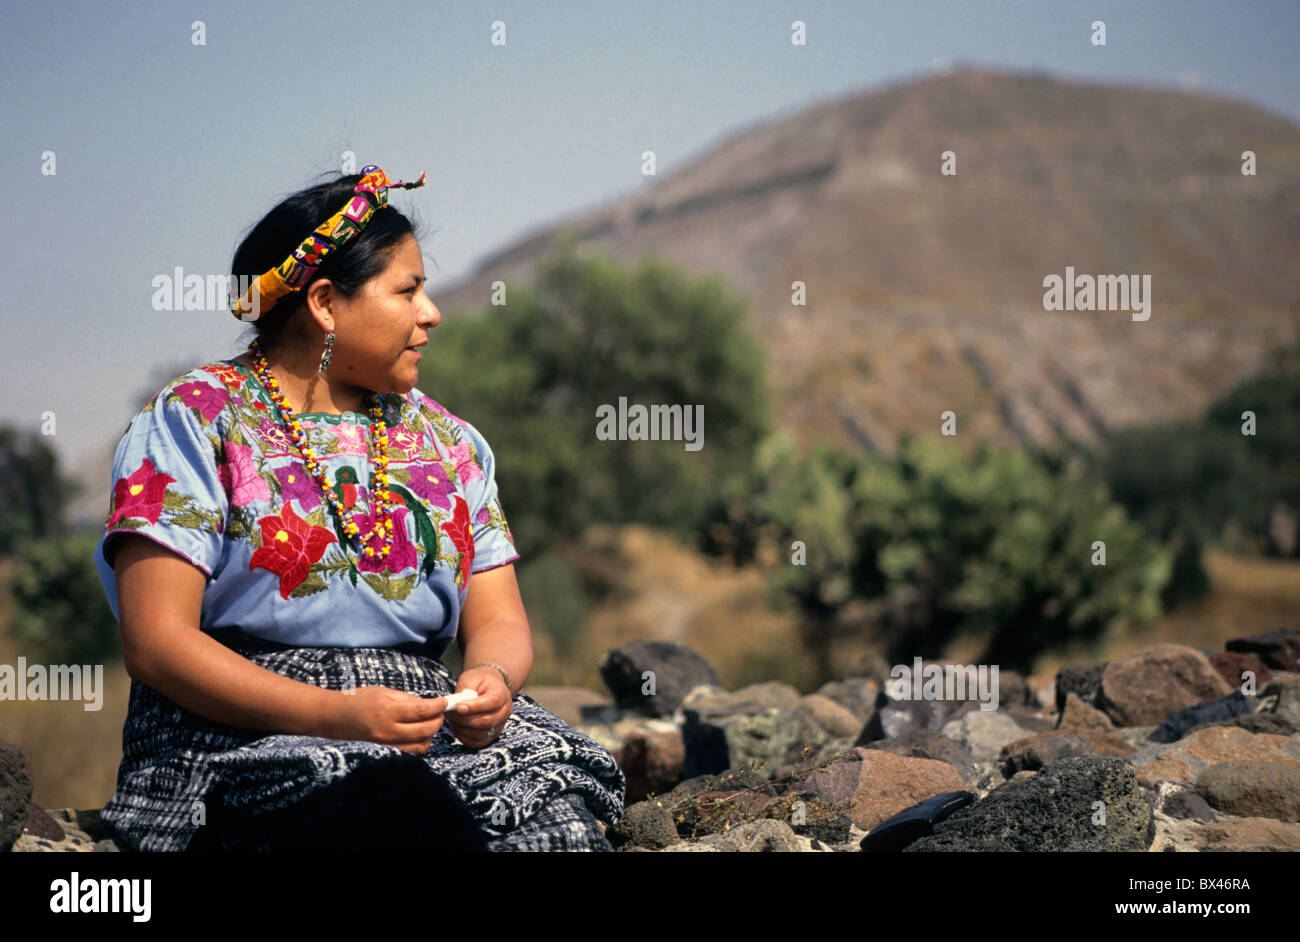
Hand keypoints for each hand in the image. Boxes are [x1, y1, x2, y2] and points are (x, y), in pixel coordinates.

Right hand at [322, 685, 448, 756]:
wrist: (334, 718)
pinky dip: (420, 744)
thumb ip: (407, 700)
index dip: (438, 706)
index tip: (445, 701)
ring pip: (421, 745)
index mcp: (387, 711)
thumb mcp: (384, 693)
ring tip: (429, 722)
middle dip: (438, 720)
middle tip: (440, 712)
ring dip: (430, 734)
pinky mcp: (385, 753)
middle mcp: (387, 731)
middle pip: (426, 730)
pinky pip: (410, 753)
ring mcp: (386, 745)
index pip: (422, 711)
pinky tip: (418, 734)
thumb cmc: (358, 700)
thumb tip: (429, 705)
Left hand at [445, 666, 512, 749]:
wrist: (489, 687)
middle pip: (487, 721)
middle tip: (450, 713)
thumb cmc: (479, 681)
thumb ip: (464, 690)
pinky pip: (478, 742)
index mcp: (502, 694)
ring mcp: (500, 725)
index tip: (458, 707)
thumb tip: (455, 704)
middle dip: (465, 719)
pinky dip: (465, 736)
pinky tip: (458, 726)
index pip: (492, 702)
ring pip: (482, 734)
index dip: (475, 707)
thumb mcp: (471, 678)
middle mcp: (505, 711)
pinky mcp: (492, 735)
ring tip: (453, 719)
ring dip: (464, 729)